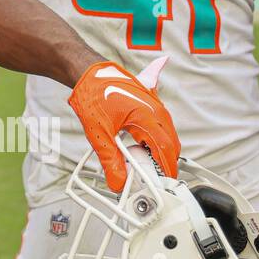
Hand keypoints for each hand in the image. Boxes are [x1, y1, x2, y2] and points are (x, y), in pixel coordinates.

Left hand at [68, 56, 179, 192]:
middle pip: (170, 145)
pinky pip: (159, 127)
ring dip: (157, 152)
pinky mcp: (151, 105)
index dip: (166, 171)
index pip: (166, 151)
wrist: (88, 72)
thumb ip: (110, 160)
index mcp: (148, 117)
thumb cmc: (93, 94)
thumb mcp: (98, 132)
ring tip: (139, 163)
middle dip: (162, 163)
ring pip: (166, 136)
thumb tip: (118, 182)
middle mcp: (157, 110)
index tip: (162, 185)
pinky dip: (153, 140)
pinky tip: (139, 146)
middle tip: (147, 177)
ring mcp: (156, 106)